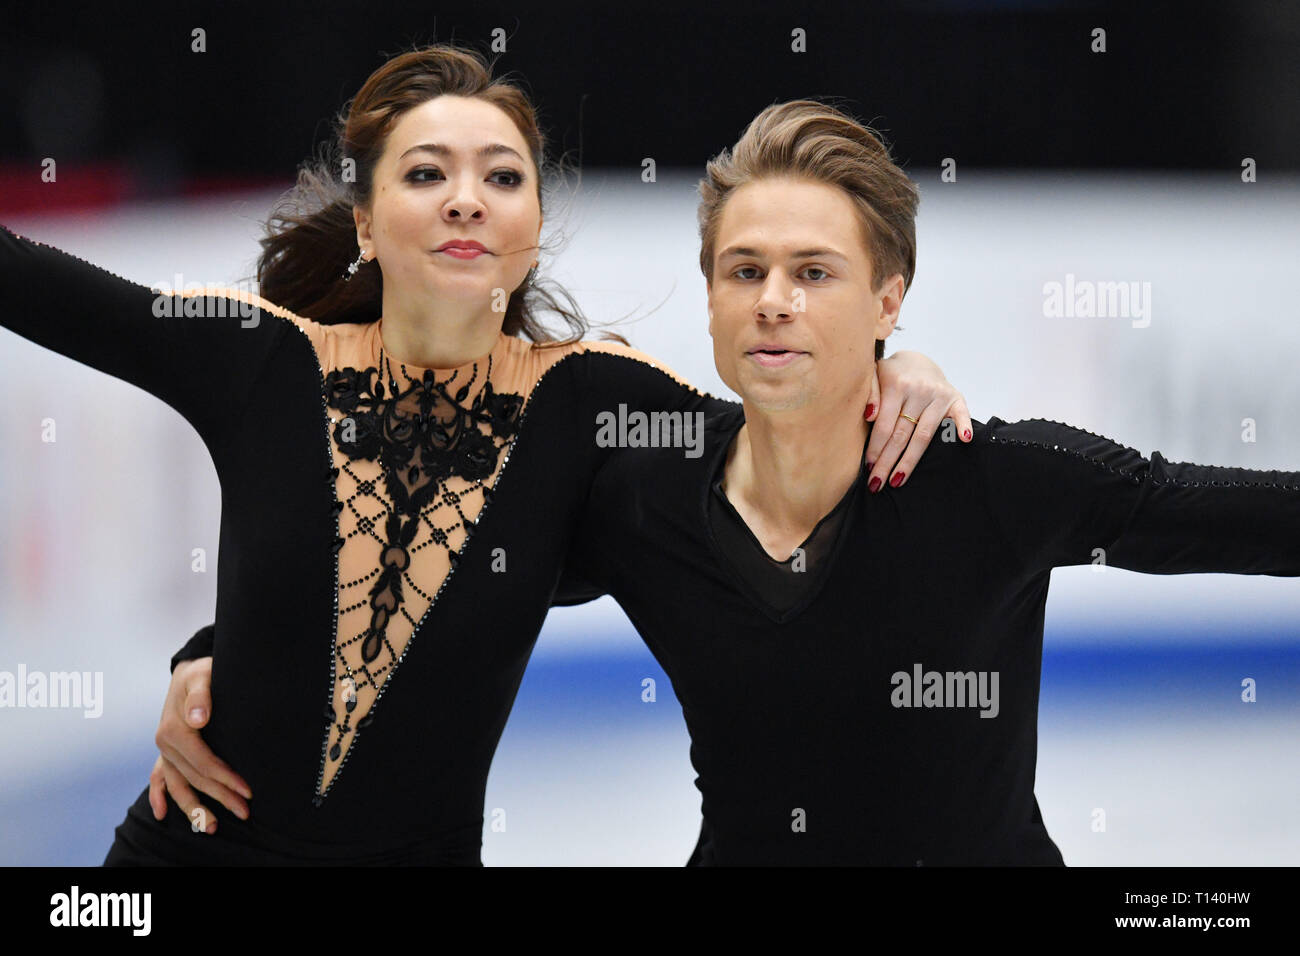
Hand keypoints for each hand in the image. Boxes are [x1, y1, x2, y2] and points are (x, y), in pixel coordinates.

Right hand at [148, 656, 251, 831]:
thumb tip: (199, 718)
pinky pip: (158, 778)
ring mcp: (164, 749)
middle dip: (220, 797)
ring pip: (178, 785)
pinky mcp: (166, 751)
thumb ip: (202, 695)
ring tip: (211, 827)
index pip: (203, 762)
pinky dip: (159, 796)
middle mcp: (165, 743)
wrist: (189, 669)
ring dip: (194, 808)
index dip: (225, 778)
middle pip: (195, 778)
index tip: (248, 790)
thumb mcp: (203, 675)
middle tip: (245, 812)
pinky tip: (162, 814)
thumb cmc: (202, 672)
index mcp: (174, 729)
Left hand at [865, 350, 972, 491]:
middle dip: (888, 462)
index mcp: (896, 385)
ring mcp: (938, 395)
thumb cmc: (891, 376)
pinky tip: (964, 440)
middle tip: (877, 484)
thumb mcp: (873, 376)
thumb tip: (870, 415)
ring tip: (897, 480)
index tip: (868, 468)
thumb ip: (869, 393)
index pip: (885, 424)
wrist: (917, 361)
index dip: (876, 448)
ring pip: (924, 435)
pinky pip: (961, 414)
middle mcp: (918, 390)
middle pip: (902, 434)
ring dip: (910, 461)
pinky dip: (964, 426)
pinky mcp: (955, 398)